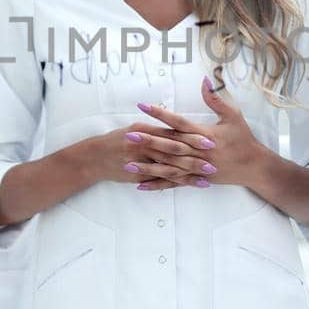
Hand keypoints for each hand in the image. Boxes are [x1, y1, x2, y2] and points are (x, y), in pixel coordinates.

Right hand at [92, 124, 215, 188]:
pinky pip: (160, 180)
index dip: (191, 136)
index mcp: (143, 129)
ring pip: (169, 166)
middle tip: (214, 157)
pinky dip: (177, 182)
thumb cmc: (118, 141)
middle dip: (195, 154)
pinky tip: (191, 185)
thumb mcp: (135, 129)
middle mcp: (141, 143)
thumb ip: (156, 128)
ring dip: (189, 171)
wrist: (94, 158)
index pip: (171, 132)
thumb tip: (177, 124)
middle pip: (173, 150)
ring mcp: (139, 161)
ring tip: (207, 174)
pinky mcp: (138, 176)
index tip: (209, 138)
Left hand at [131, 76, 266, 191]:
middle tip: (128, 135)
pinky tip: (141, 184)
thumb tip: (205, 79)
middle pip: (169, 145)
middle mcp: (198, 151)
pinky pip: (174, 183)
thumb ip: (216, 98)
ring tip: (128, 162)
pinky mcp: (195, 179)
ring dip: (148, 165)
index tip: (143, 106)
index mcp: (204, 134)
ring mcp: (196, 167)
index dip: (160, 114)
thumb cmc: (243, 139)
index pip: (178, 122)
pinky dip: (158, 184)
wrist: (253, 166)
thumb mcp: (232, 115)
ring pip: (168, 166)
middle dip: (148, 140)